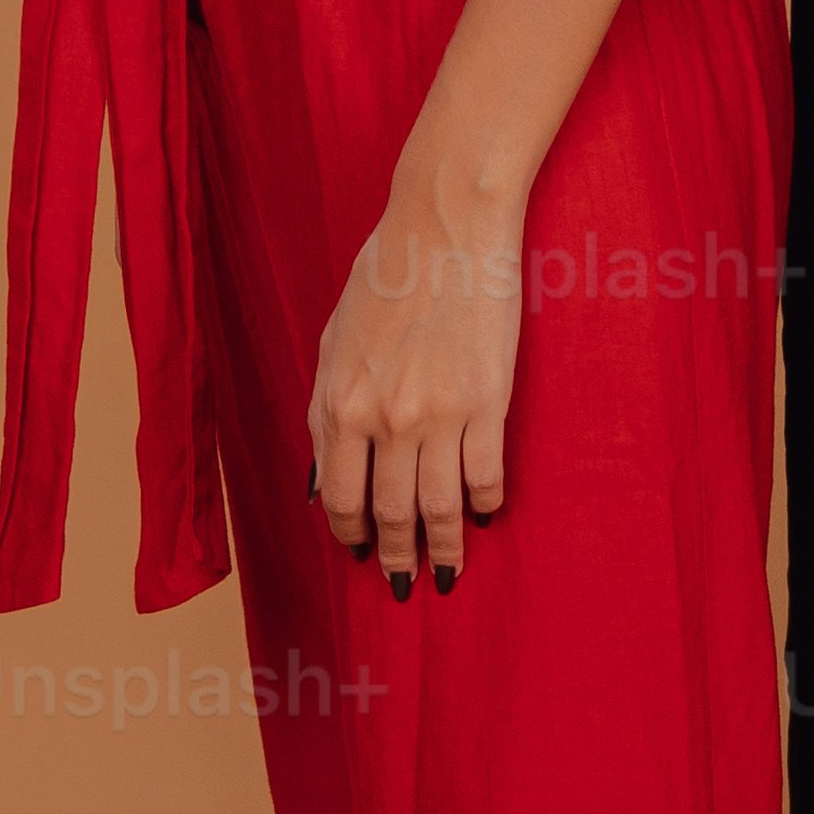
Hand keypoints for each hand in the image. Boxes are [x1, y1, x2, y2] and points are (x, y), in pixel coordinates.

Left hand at [311, 160, 524, 593]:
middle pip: (390, 512)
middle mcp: (386, 420)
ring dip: (444, 547)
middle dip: (397, 556)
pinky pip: (485, 474)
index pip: (340, 497)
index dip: (350, 534)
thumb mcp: (333, 344)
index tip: (360, 554)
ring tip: (448, 571)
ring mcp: (440, 415)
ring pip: (440, 506)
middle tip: (405, 583)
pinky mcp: (487, 403)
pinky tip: (486, 516)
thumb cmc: (383, 278)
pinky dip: (485, 504)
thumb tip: (325, 477)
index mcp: (340, 406)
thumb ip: (326, 413)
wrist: (444, 231)